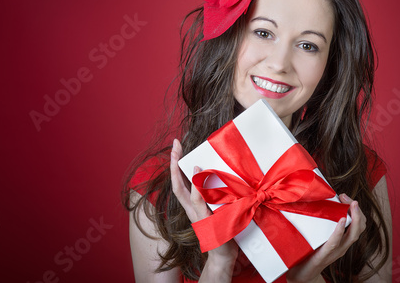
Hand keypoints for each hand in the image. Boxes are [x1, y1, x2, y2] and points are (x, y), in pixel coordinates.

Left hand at [170, 139, 238, 265]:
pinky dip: (200, 176)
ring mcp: (199, 206)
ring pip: (188, 184)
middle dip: (175, 162)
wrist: (224, 256)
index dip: (180, 170)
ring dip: (185, 167)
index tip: (185, 156)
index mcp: (191, 208)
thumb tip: (196, 172)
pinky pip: (202, 188)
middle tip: (177, 143)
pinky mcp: (209, 207)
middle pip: (179, 181)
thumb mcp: (207, 217)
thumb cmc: (218, 239)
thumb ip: (201, 197)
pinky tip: (206, 168)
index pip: (181, 187)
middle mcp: (193, 206)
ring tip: (185, 150)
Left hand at [286, 194, 366, 282]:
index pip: (358, 224)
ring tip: (352, 204)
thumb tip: (318, 201)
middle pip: (360, 227)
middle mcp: (343, 246)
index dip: (356, 209)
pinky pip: (335, 242)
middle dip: (357, 210)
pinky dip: (340, 231)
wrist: (300, 273)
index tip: (345, 197)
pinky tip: (342, 220)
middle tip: (346, 197)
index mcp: (343, 240)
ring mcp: (336, 251)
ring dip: (354, 218)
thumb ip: (322, 222)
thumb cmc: (308, 251)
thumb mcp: (319, 234)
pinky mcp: (325, 255)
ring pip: (353, 235)